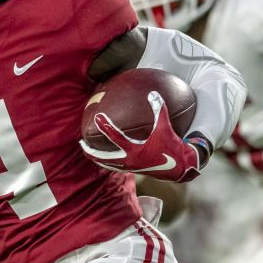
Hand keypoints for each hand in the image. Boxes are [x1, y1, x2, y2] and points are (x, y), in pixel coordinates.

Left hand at [79, 91, 204, 182]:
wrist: (180, 167)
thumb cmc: (172, 147)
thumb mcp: (166, 127)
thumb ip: (159, 110)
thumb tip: (153, 93)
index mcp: (135, 151)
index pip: (116, 138)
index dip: (106, 126)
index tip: (97, 117)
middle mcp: (130, 161)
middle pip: (103, 159)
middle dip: (91, 152)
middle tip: (81, 143)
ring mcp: (131, 167)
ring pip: (108, 164)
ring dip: (97, 158)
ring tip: (88, 151)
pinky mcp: (134, 169)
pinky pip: (115, 165)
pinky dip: (108, 161)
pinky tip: (105, 155)